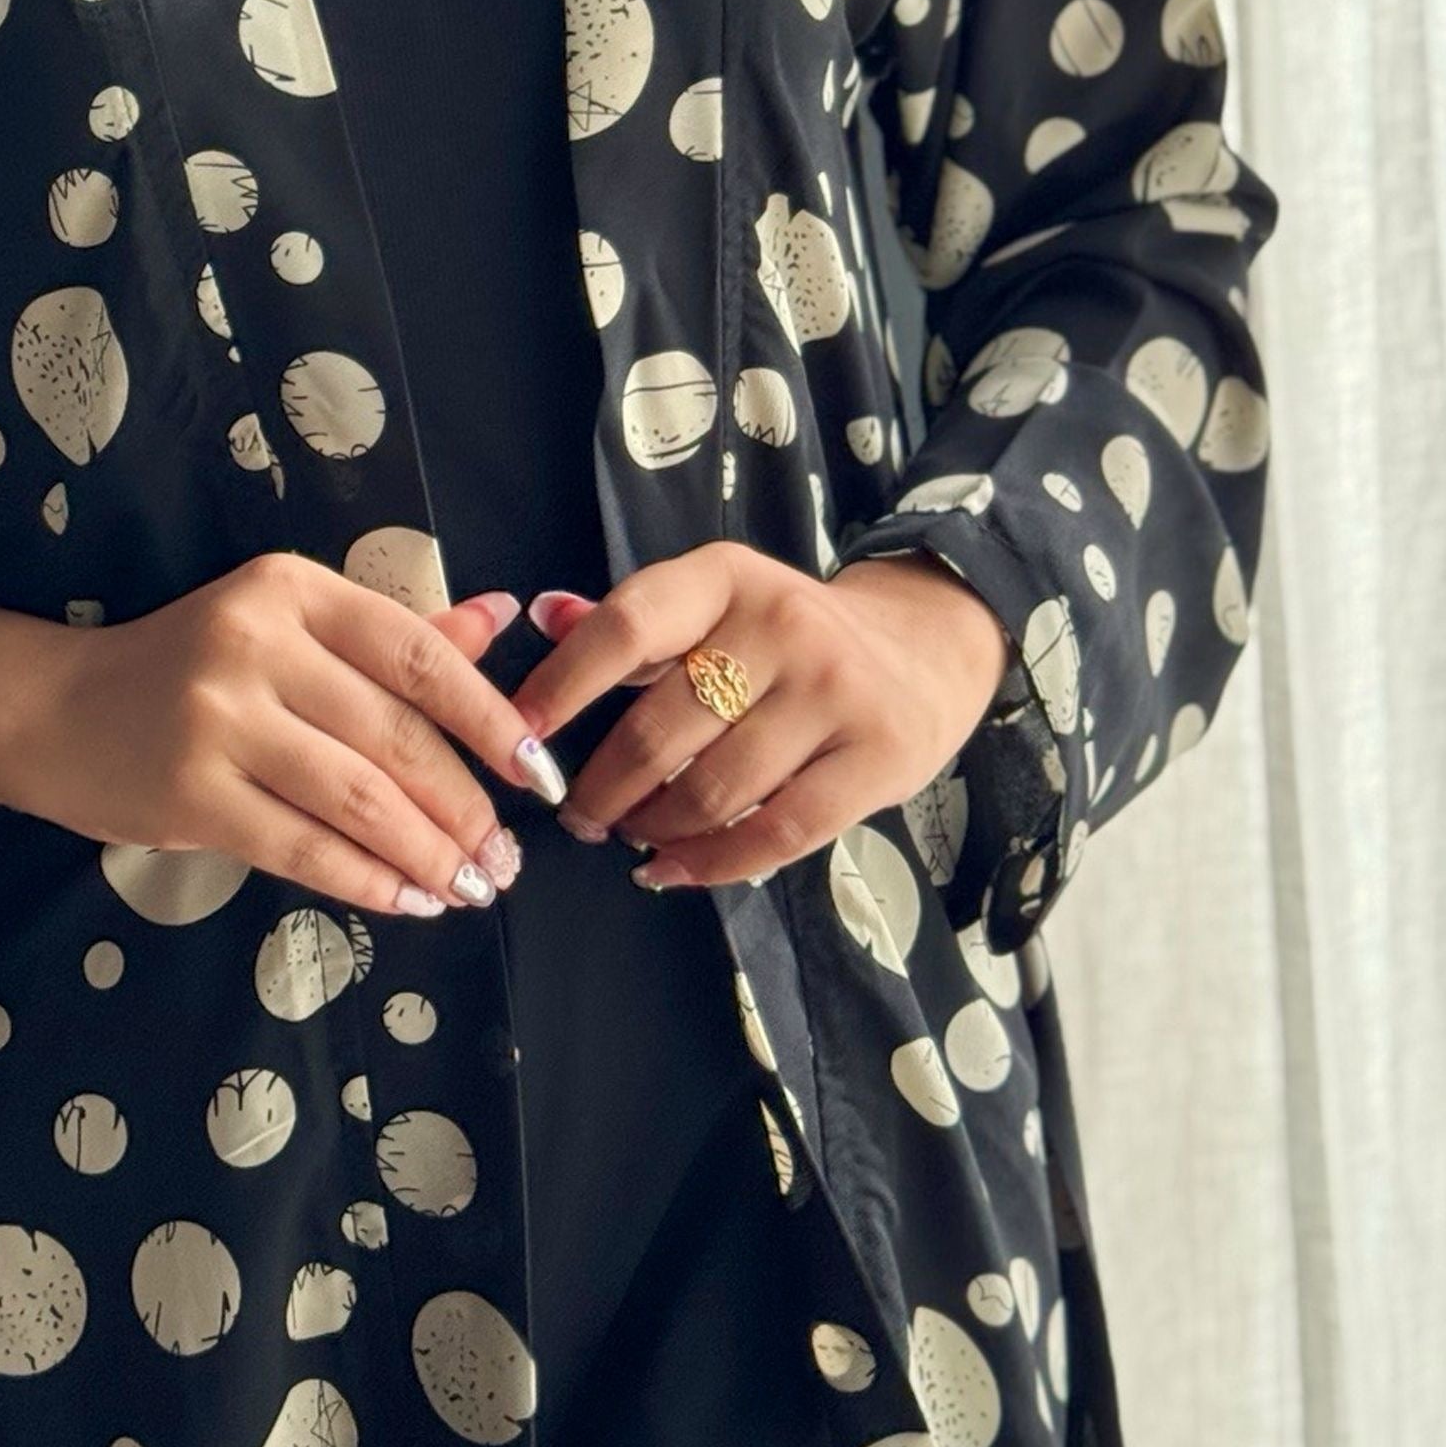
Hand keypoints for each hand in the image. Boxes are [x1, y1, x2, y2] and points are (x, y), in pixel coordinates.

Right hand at [0, 561, 564, 922]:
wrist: (52, 708)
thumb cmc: (185, 665)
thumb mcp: (286, 626)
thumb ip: (393, 631)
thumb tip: (499, 617)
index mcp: (291, 588)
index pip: (416, 654)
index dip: (489, 717)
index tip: (539, 772)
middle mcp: (257, 643)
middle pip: (394, 735)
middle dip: (466, 806)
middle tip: (507, 859)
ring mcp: (220, 720)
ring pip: (358, 799)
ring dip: (428, 853)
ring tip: (471, 887)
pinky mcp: (192, 794)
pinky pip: (304, 849)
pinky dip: (368, 882)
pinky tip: (409, 901)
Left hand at [509, 542, 1012, 889]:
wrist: (925, 647)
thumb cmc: (790, 634)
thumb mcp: (716, 603)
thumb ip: (632, 619)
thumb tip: (541, 613)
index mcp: (725, 577)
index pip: (627, 627)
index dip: (564, 685)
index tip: (520, 736)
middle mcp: (780, 625)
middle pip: (662, 726)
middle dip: (603, 785)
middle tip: (577, 813)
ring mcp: (833, 691)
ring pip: (713, 788)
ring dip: (652, 827)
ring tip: (628, 836)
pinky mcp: (877, 758)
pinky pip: (777, 831)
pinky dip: (712, 864)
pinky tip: (673, 869)